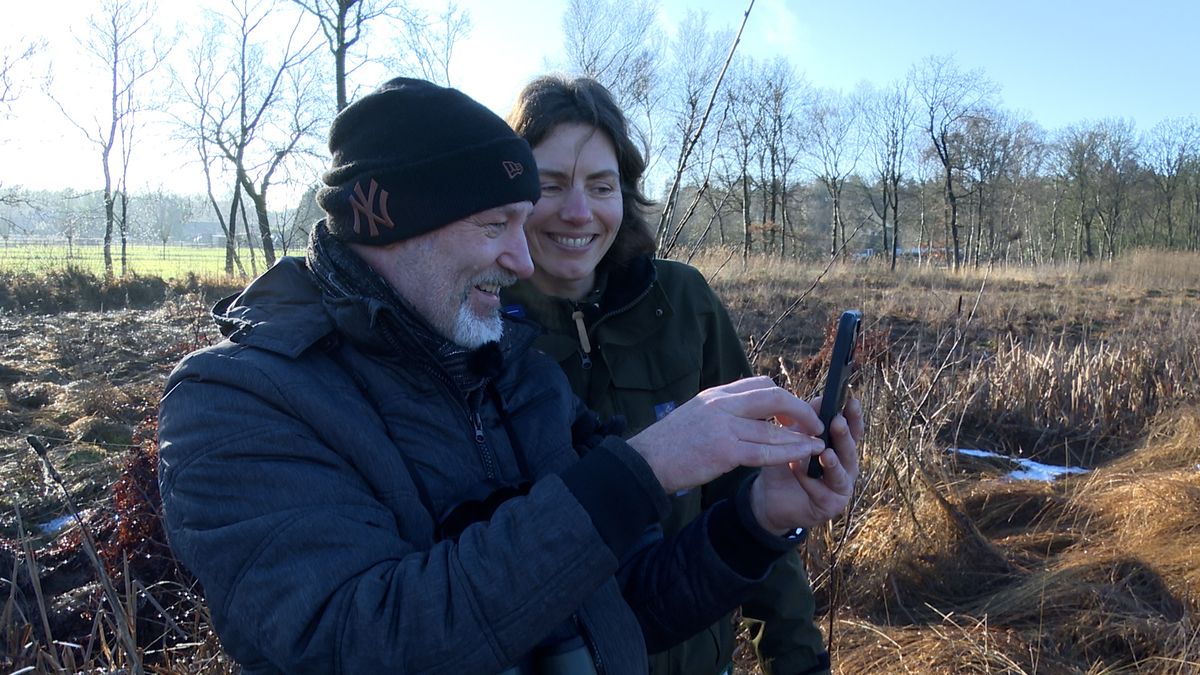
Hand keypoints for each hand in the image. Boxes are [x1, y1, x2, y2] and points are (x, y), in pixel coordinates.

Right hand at [627, 376, 825, 493]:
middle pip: (773, 396)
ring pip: (773, 427)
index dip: (784, 396)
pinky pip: (765, 451)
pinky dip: (788, 453)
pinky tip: (803, 457)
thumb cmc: (668, 444)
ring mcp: (723, 427)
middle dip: (800, 410)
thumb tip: (745, 413)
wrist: (645, 462)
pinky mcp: (724, 451)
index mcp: (716, 395)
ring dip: (800, 436)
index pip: (759, 384)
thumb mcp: (695, 415)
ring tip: (819, 444)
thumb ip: (721, 411)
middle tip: (815, 423)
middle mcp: (722, 405)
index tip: (795, 411)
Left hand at [749, 396, 862, 533]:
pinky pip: (821, 492)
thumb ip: (807, 421)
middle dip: (844, 436)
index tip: (851, 401)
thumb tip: (820, 399)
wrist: (770, 497)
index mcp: (840, 448)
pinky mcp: (829, 506)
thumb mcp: (794, 438)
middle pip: (850, 450)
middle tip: (838, 422)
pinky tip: (798, 471)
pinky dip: (809, 481)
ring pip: (841, 474)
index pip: (852, 431)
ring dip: (833, 463)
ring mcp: (840, 487)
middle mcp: (846, 467)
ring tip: (825, 453)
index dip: (853, 417)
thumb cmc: (787, 464)